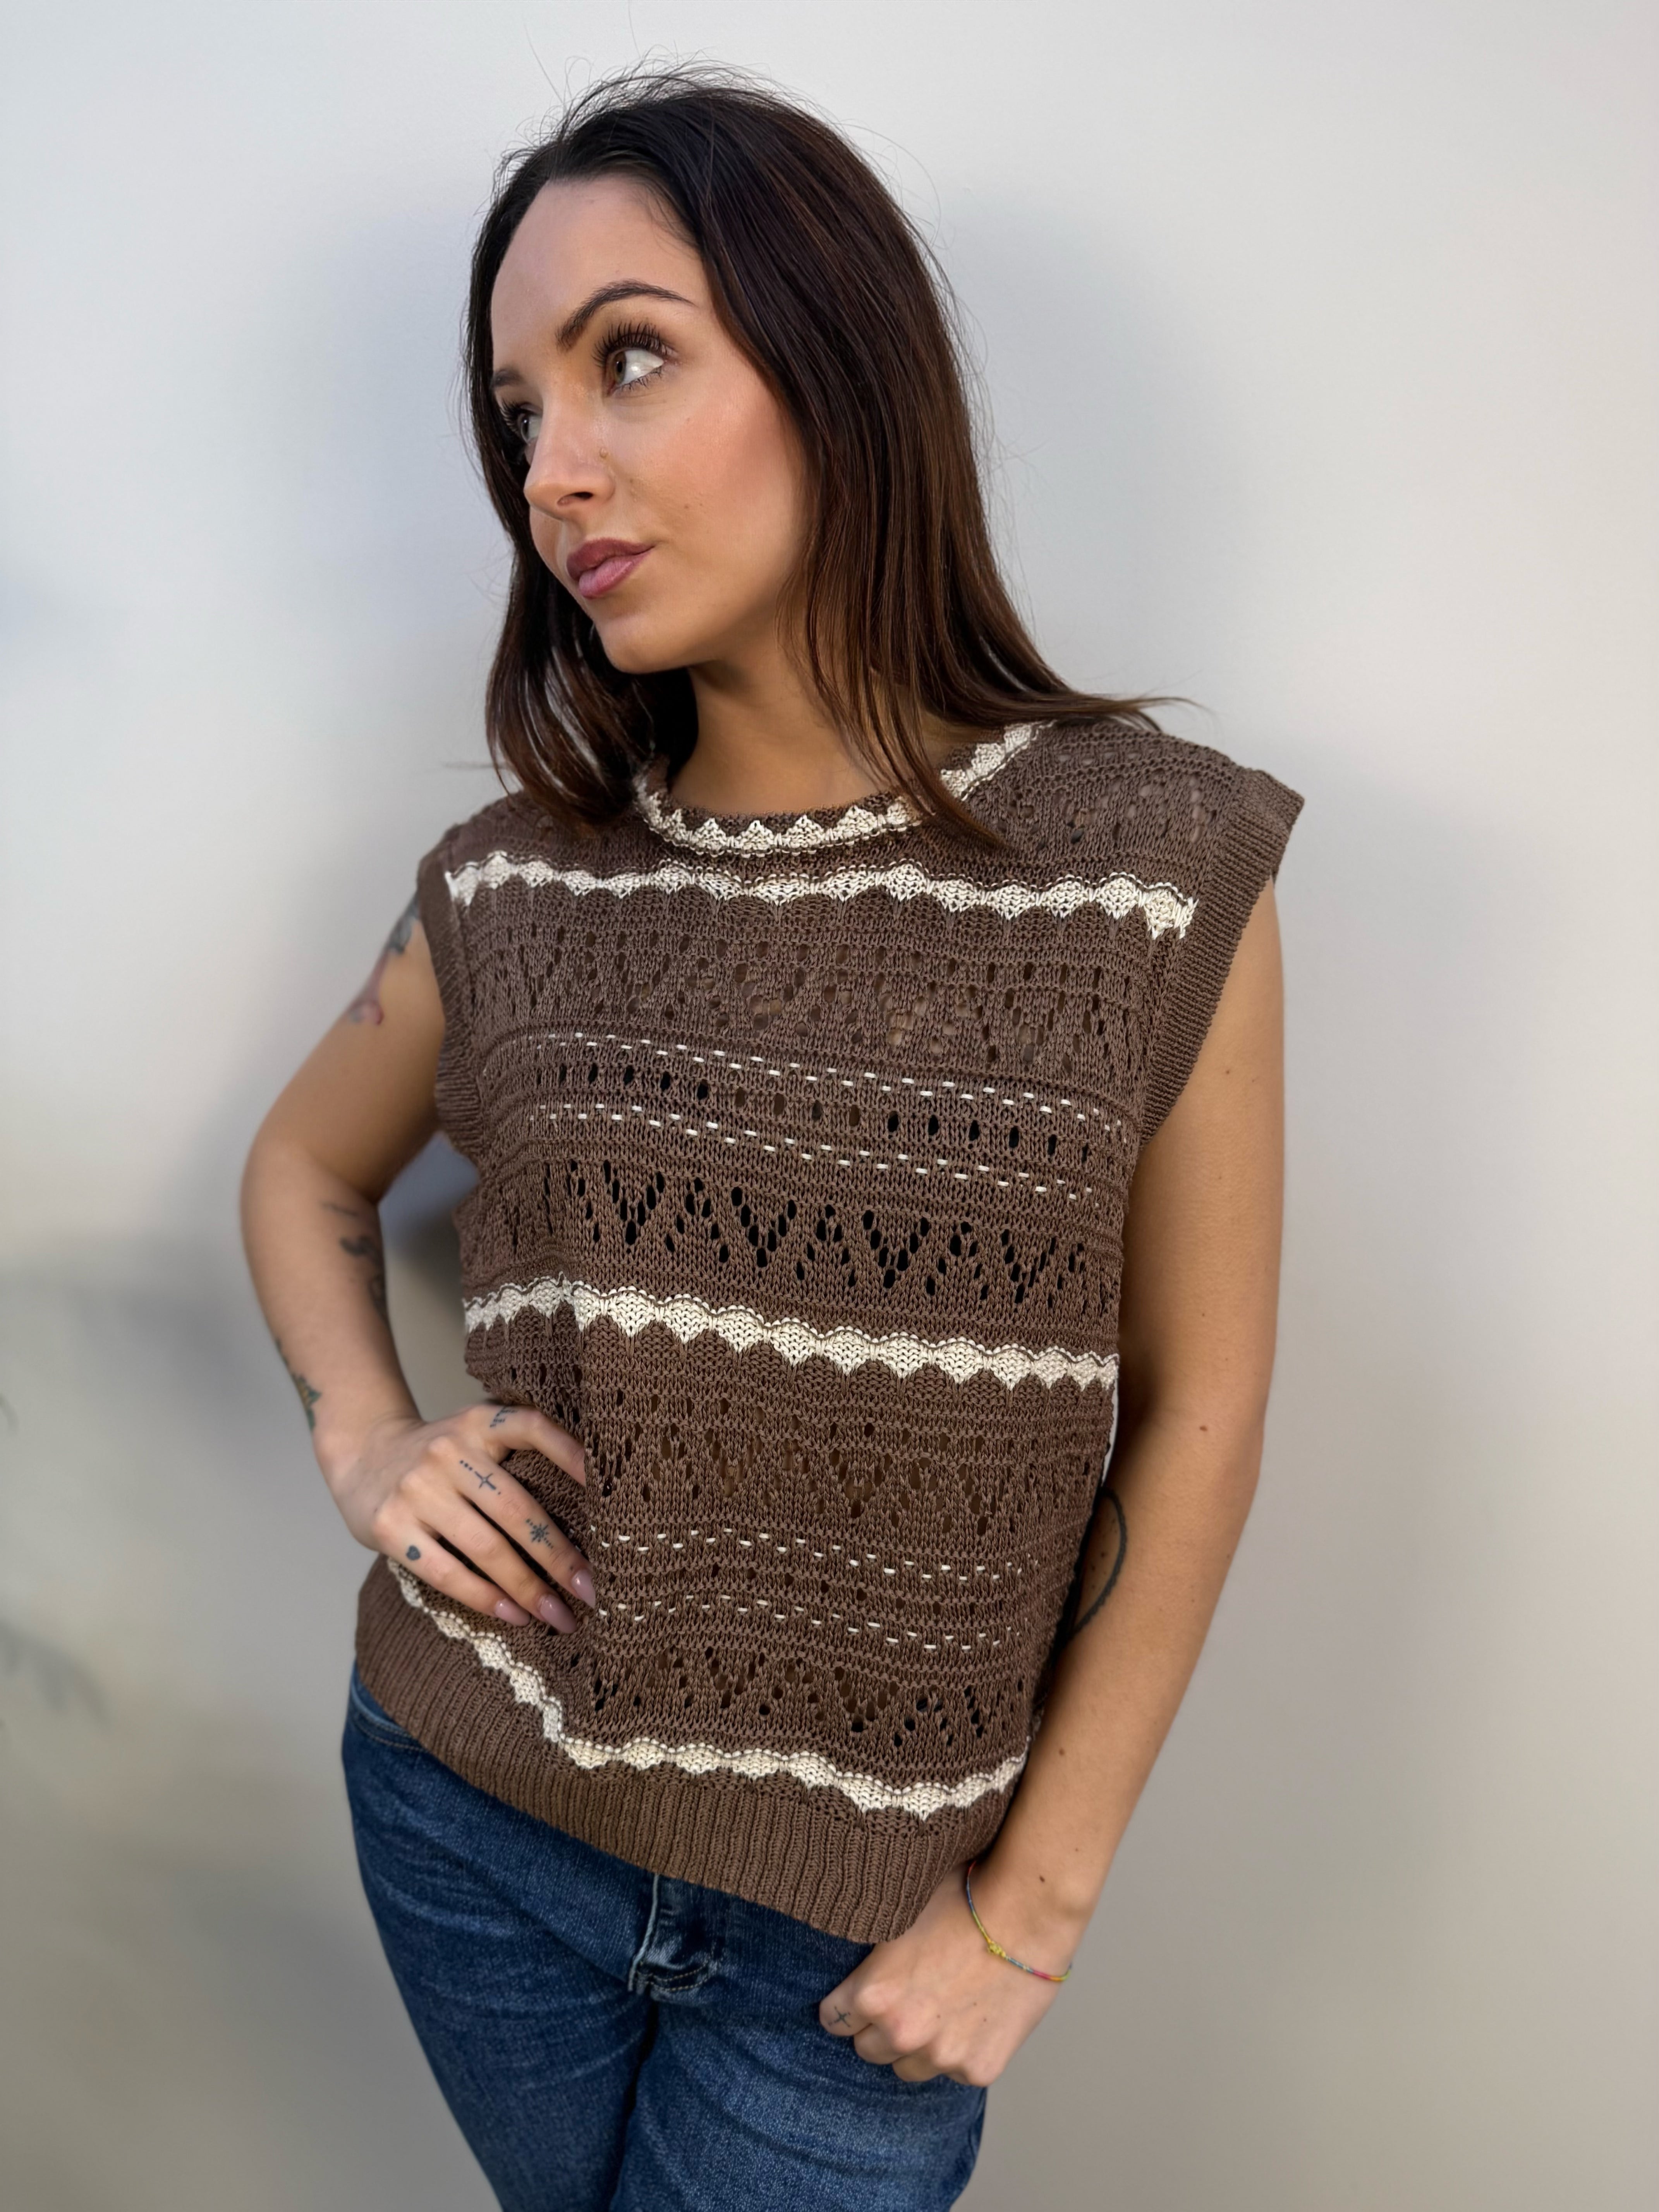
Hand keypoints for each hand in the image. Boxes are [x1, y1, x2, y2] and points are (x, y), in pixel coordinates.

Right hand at [328, 1401, 592, 1631]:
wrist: (361, 1453)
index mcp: (478, 1423)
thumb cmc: (438, 1458)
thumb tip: (586, 1515)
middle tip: (592, 1591)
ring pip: (486, 1548)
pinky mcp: (392, 1527)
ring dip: (528, 1588)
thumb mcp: (473, 1437)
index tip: (609, 1488)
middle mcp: (449, 1452)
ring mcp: (417, 1490)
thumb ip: (513, 1459)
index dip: (572, 1453)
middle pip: (517, 1509)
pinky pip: (447, 1572)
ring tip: (559, 1617)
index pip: (533, 1428)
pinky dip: (485, 1598)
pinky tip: (513, 1615)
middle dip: (559, 1556)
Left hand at [818, 1856, 1077, 2085]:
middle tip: (906, 2000)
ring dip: (917, 2048)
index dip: (845, 2005)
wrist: (1027, 1913)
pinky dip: (960, 2052)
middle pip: (868, 2049)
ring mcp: (942, 2056)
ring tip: (941, 2009)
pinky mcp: (978, 2069)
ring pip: (908, 2068)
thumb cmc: (963, 1899)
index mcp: (873, 1993)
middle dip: (880, 2028)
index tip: (859, 1998)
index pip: (833, 2019)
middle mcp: (902, 2032)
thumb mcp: (899, 1912)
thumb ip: (870, 1951)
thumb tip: (847, 1946)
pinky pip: (954, 2072)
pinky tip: (975, 2016)